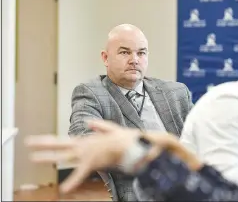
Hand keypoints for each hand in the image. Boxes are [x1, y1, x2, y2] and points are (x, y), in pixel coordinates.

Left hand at [25, 119, 140, 192]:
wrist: (135, 143)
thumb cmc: (125, 137)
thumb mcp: (110, 128)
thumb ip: (98, 126)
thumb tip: (89, 123)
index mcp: (86, 140)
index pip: (63, 140)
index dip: (48, 141)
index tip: (35, 141)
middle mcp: (84, 145)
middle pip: (60, 145)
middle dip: (43, 145)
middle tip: (28, 143)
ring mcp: (88, 153)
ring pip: (65, 155)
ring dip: (49, 157)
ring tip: (34, 158)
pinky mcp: (95, 161)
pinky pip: (82, 173)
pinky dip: (73, 180)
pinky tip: (64, 188)